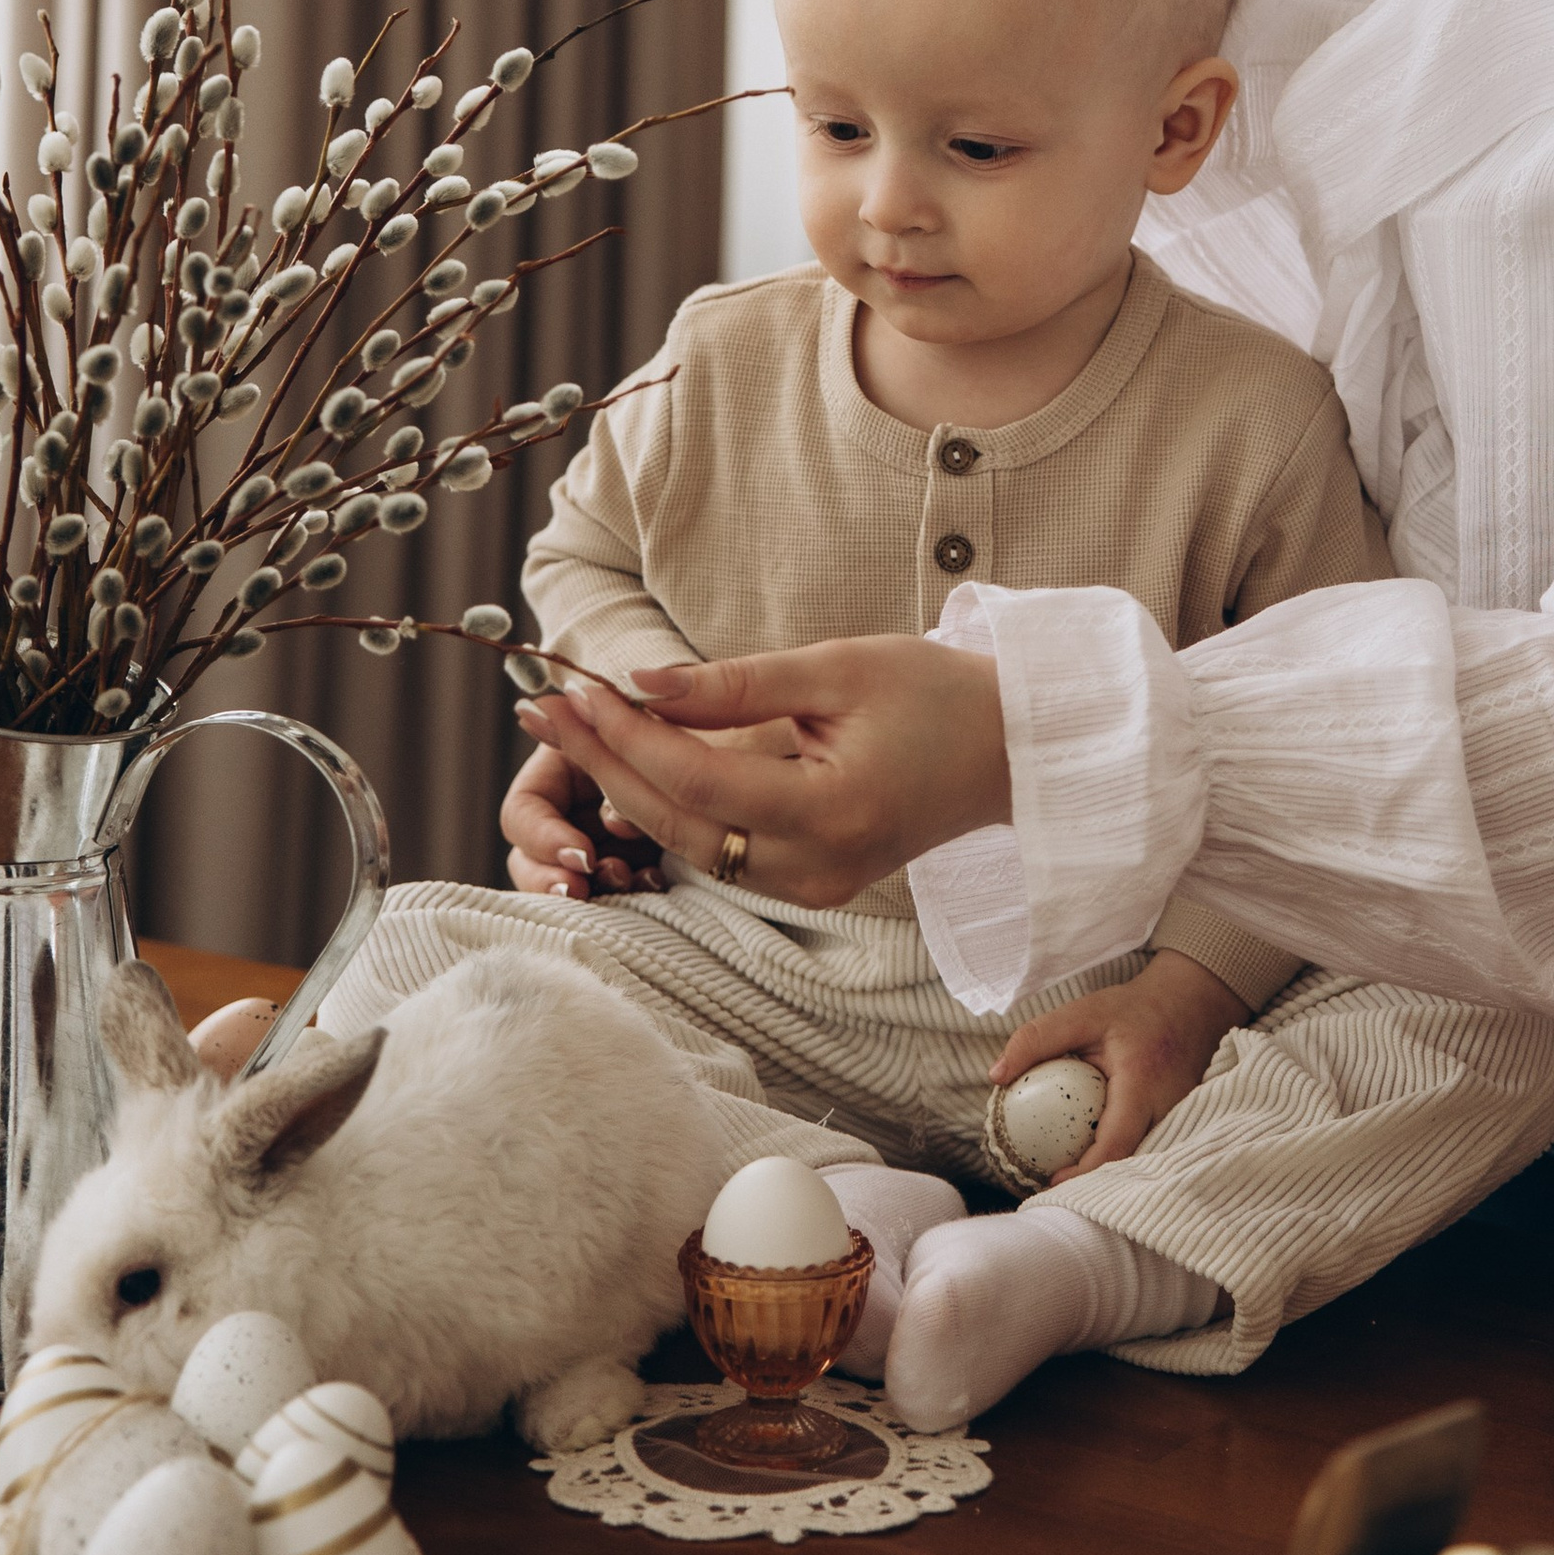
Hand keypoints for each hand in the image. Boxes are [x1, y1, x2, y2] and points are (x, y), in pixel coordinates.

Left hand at [515, 634, 1011, 908]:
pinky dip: (672, 805)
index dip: (627, 734)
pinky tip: (631, 761)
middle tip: (544, 707)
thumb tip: (640, 681)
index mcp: (832, 814)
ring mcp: (812, 886)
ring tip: (572, 726)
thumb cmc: (937, 694)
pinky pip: (718, 849)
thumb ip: (736, 683)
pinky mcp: (809, 883)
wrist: (1010, 751)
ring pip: (689, 843)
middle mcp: (817, 868)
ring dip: (627, 785)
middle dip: (605, 762)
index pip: (697, 780)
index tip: (573, 685)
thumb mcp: (838, 668)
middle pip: (678, 822)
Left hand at [989, 952, 1248, 1174]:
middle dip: (1095, 1182)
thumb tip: (996, 1075)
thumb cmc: (1132, 1009)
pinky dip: (1124, 1156)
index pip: (1116, 1142)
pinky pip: (1151, 1148)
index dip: (1085, 1171)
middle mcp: (1168, 1108)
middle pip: (1131, 1162)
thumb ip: (1036, 1039)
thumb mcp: (1081, 1013)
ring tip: (1072, 1176)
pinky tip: (1097, 1155)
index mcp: (1142, 1082)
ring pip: (1142, 1160)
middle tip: (1056, 1185)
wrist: (1190, 1002)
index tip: (1053, 1179)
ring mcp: (1180, 1119)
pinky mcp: (1181, 1122)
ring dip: (1110, 1171)